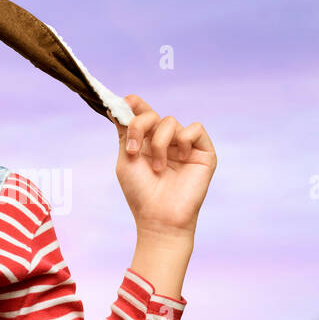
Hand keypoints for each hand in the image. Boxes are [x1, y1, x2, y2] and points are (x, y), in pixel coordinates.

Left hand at [114, 94, 216, 236]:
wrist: (159, 217)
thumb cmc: (141, 193)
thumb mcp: (126, 160)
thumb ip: (124, 133)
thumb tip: (114, 108)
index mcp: (146, 143)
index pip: (143, 114)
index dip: (135, 104)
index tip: (125, 102)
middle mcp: (166, 142)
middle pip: (153, 114)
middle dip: (139, 125)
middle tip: (133, 149)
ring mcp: (185, 146)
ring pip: (171, 122)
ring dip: (159, 143)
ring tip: (158, 167)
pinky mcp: (204, 153)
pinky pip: (195, 129)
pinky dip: (184, 139)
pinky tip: (179, 158)